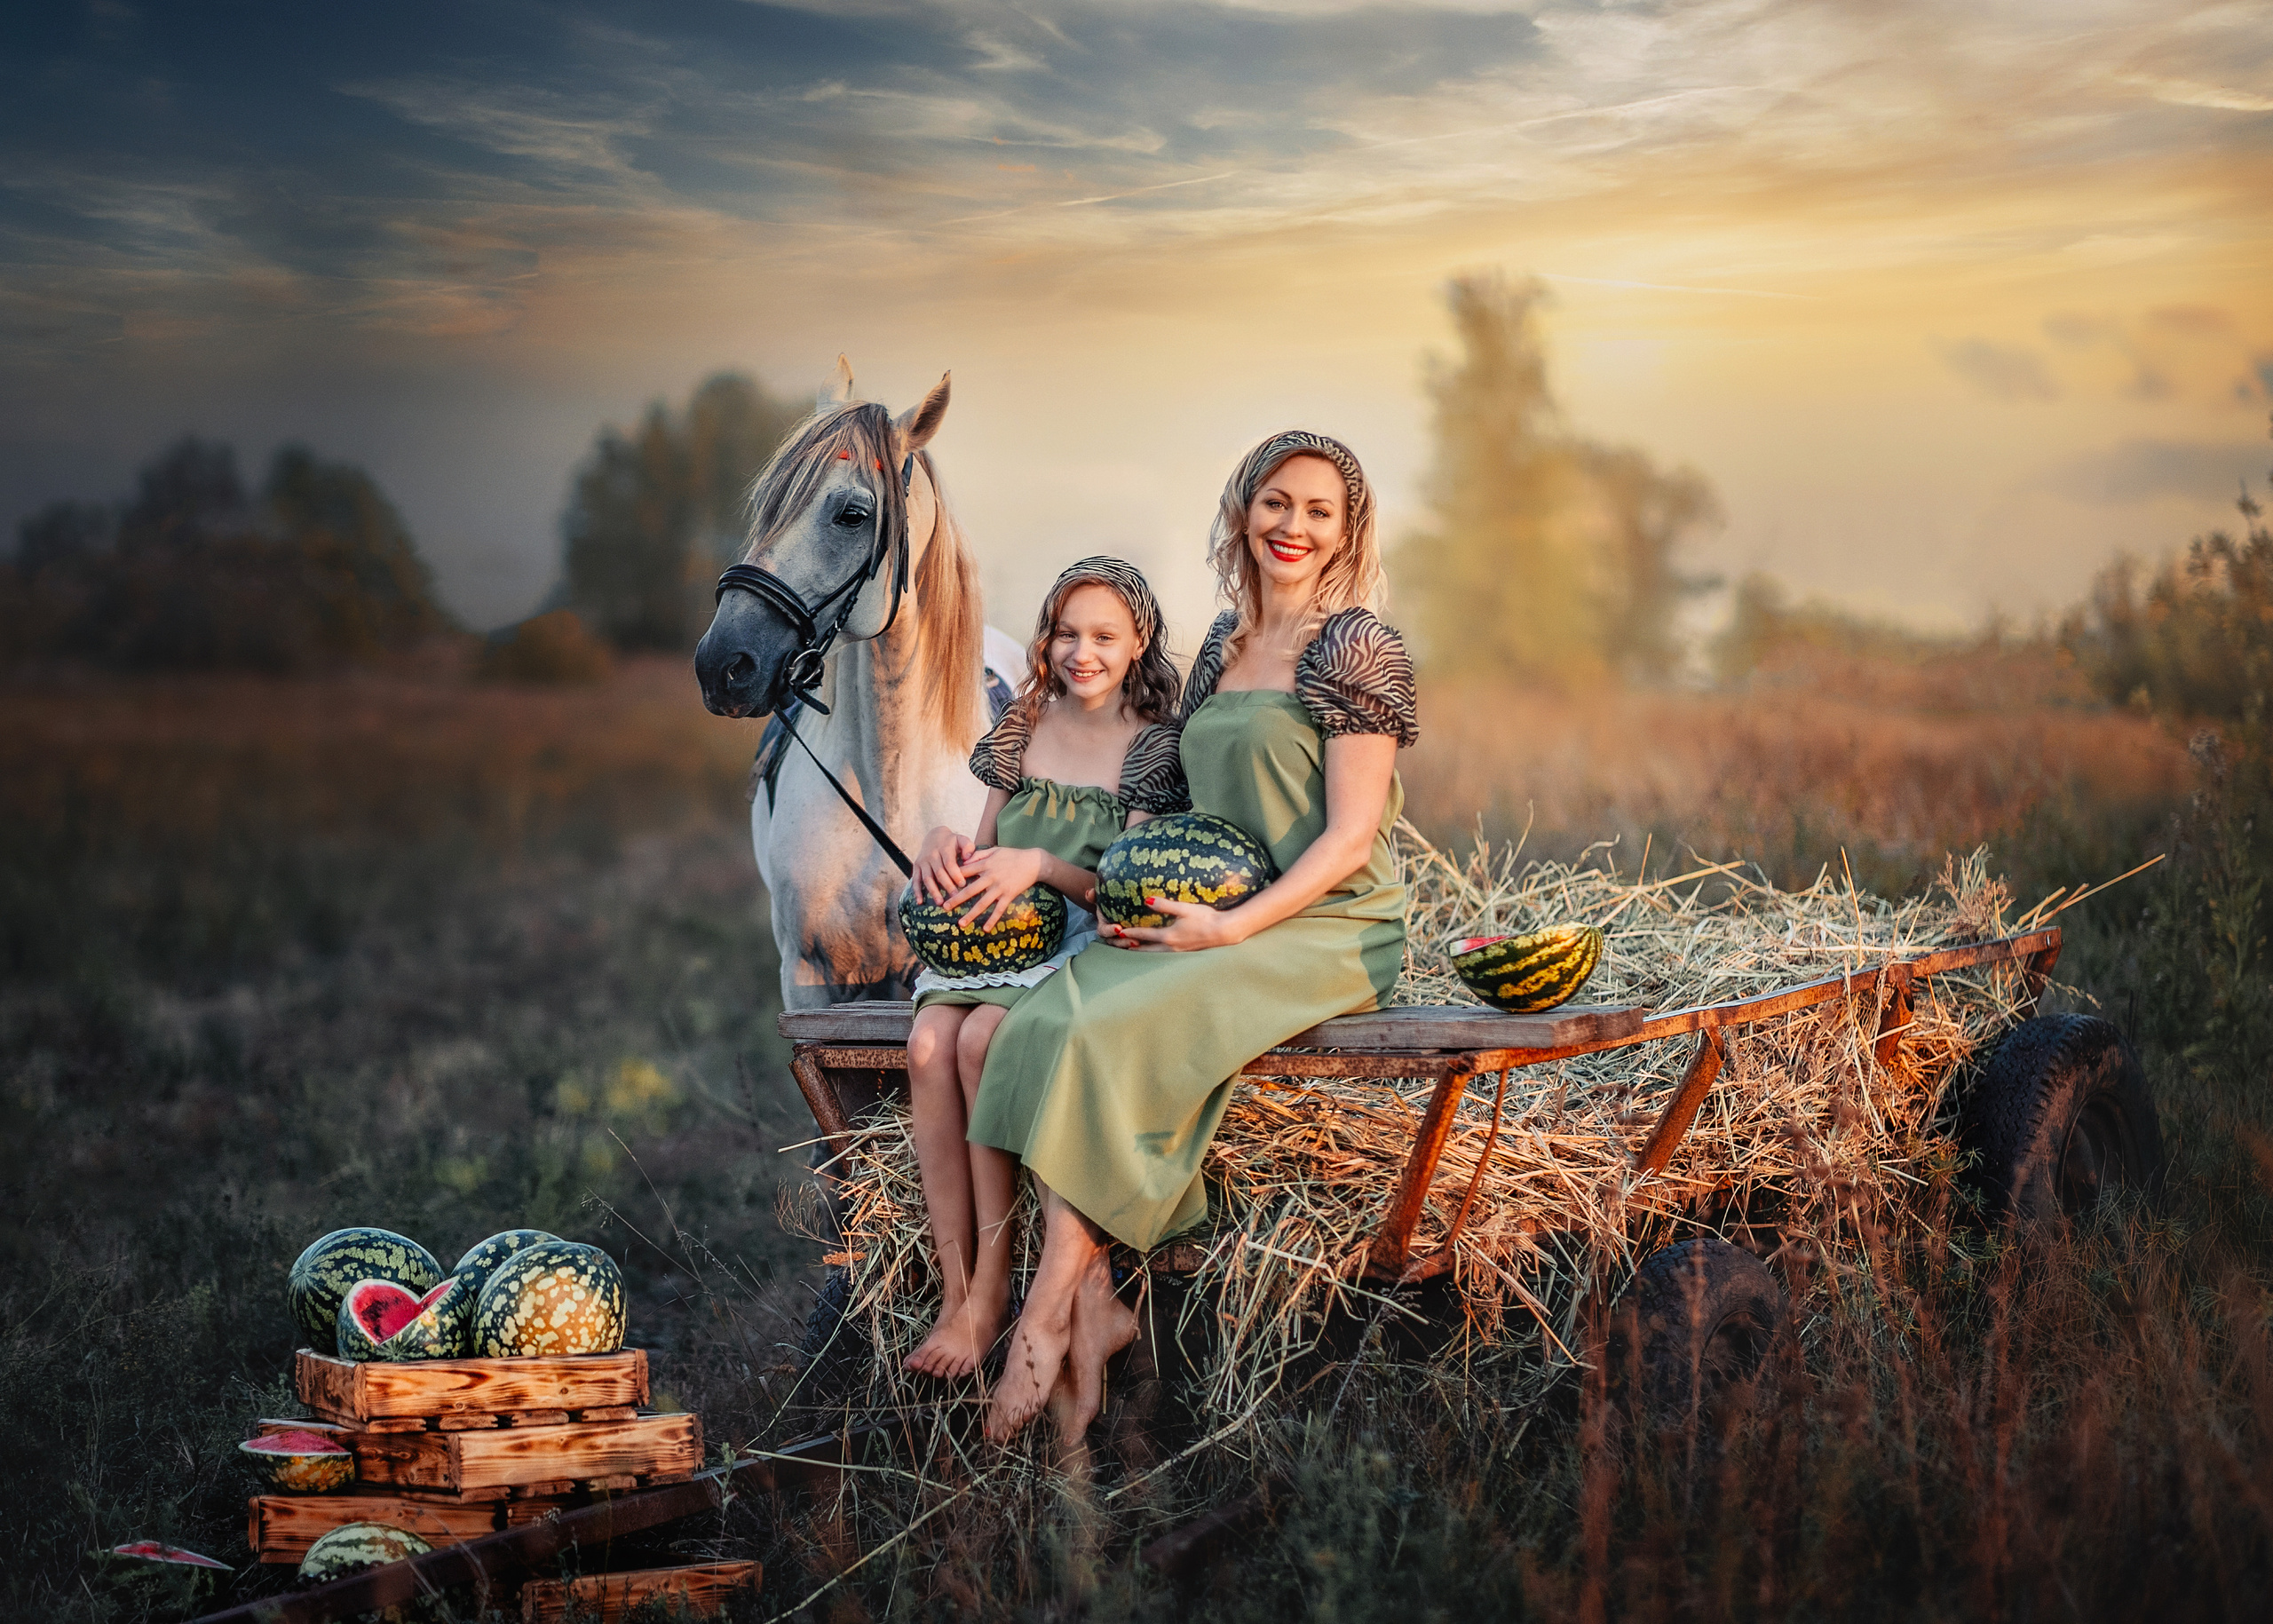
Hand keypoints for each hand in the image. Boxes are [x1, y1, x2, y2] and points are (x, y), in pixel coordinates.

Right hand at [914, 826, 975, 902]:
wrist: (934, 835)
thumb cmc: (952, 842)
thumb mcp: (962, 839)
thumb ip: (968, 846)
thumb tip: (968, 858)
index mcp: (944, 848)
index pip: (949, 863)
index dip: (955, 874)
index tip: (963, 884)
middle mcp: (932, 854)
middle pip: (939, 872)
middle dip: (947, 885)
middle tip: (955, 897)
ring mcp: (923, 861)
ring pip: (927, 878)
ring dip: (933, 891)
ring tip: (940, 902)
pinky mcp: (916, 866)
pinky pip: (915, 879)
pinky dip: (916, 891)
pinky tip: (919, 902)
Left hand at [944, 845, 1047, 930]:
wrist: (1034, 862)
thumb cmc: (1013, 855)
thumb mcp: (995, 850)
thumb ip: (979, 854)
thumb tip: (963, 860)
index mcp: (985, 864)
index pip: (965, 871)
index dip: (953, 878)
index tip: (942, 885)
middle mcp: (991, 876)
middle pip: (970, 890)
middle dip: (956, 899)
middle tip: (945, 907)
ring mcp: (1000, 887)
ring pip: (983, 903)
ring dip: (971, 914)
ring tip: (960, 924)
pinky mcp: (1009, 895)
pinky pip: (999, 910)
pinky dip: (992, 920)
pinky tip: (985, 929)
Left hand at [1101, 895, 1250, 952]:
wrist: (1224, 932)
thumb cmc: (1205, 918)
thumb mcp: (1184, 909)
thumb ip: (1165, 905)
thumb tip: (1147, 901)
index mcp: (1168, 936)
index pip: (1144, 935)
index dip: (1130, 932)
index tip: (1118, 931)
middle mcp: (1170, 947)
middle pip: (1146, 950)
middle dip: (1132, 948)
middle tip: (1119, 947)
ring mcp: (1178, 952)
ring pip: (1154, 955)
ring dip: (1142, 952)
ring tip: (1132, 950)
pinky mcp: (1185, 952)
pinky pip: (1164, 954)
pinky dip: (1154, 953)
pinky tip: (1155, 950)